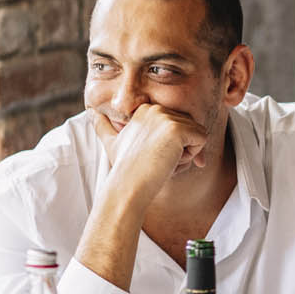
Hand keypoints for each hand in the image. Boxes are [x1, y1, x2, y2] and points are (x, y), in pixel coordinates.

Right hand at [93, 103, 209, 196]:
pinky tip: (171, 161)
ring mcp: (166, 117)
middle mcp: (156, 108)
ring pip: (197, 134)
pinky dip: (194, 155)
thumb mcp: (111, 142)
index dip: (175, 143)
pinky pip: (203, 140)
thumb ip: (102, 125)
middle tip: (159, 161)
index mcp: (145, 109)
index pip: (178, 123)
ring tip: (163, 161)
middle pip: (189, 128)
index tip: (158, 156)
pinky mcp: (177, 129)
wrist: (127, 185)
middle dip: (181, 149)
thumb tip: (91, 112)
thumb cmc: (123, 168)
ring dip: (186, 153)